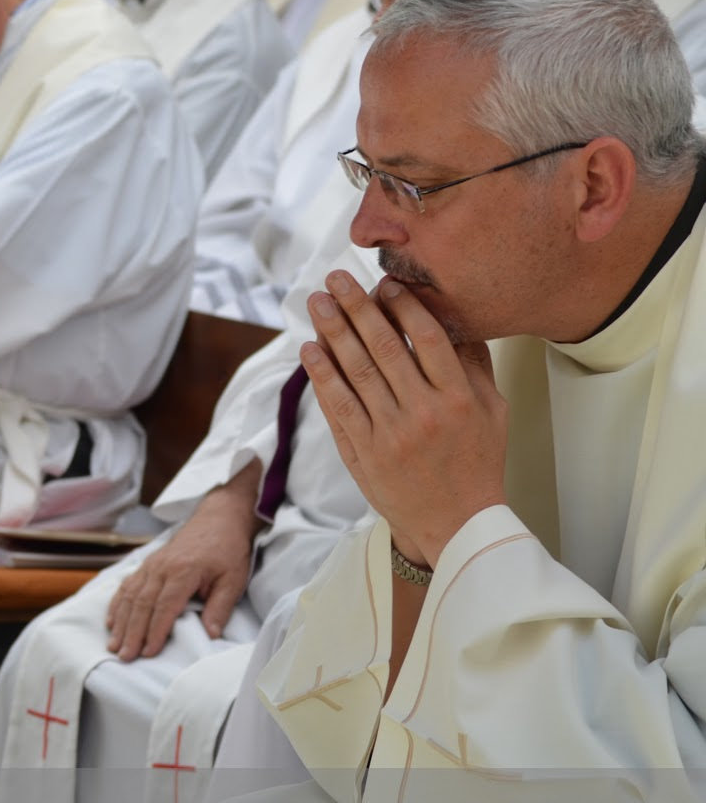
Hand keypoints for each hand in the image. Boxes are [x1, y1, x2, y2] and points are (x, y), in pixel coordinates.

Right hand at [104, 469, 258, 660]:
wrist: (218, 518)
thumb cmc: (227, 550)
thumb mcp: (233, 579)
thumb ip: (220, 607)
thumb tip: (211, 634)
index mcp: (183, 571)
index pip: (165, 606)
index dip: (155, 631)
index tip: (148, 652)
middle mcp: (161, 567)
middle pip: (142, 604)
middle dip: (132, 633)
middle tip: (124, 656)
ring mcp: (152, 564)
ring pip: (130, 595)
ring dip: (121, 622)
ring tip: (113, 644)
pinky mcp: (148, 563)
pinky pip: (127, 584)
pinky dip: (117, 604)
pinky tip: (111, 620)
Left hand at [302, 271, 508, 565]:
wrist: (455, 524)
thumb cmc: (477, 463)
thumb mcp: (493, 412)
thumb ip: (475, 365)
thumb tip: (457, 319)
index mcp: (458, 398)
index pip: (427, 339)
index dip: (403, 307)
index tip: (383, 283)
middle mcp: (423, 412)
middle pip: (383, 347)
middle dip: (356, 307)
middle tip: (335, 278)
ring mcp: (390, 432)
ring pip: (355, 371)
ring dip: (331, 332)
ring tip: (317, 302)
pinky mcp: (364, 450)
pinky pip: (338, 404)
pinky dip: (322, 374)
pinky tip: (310, 349)